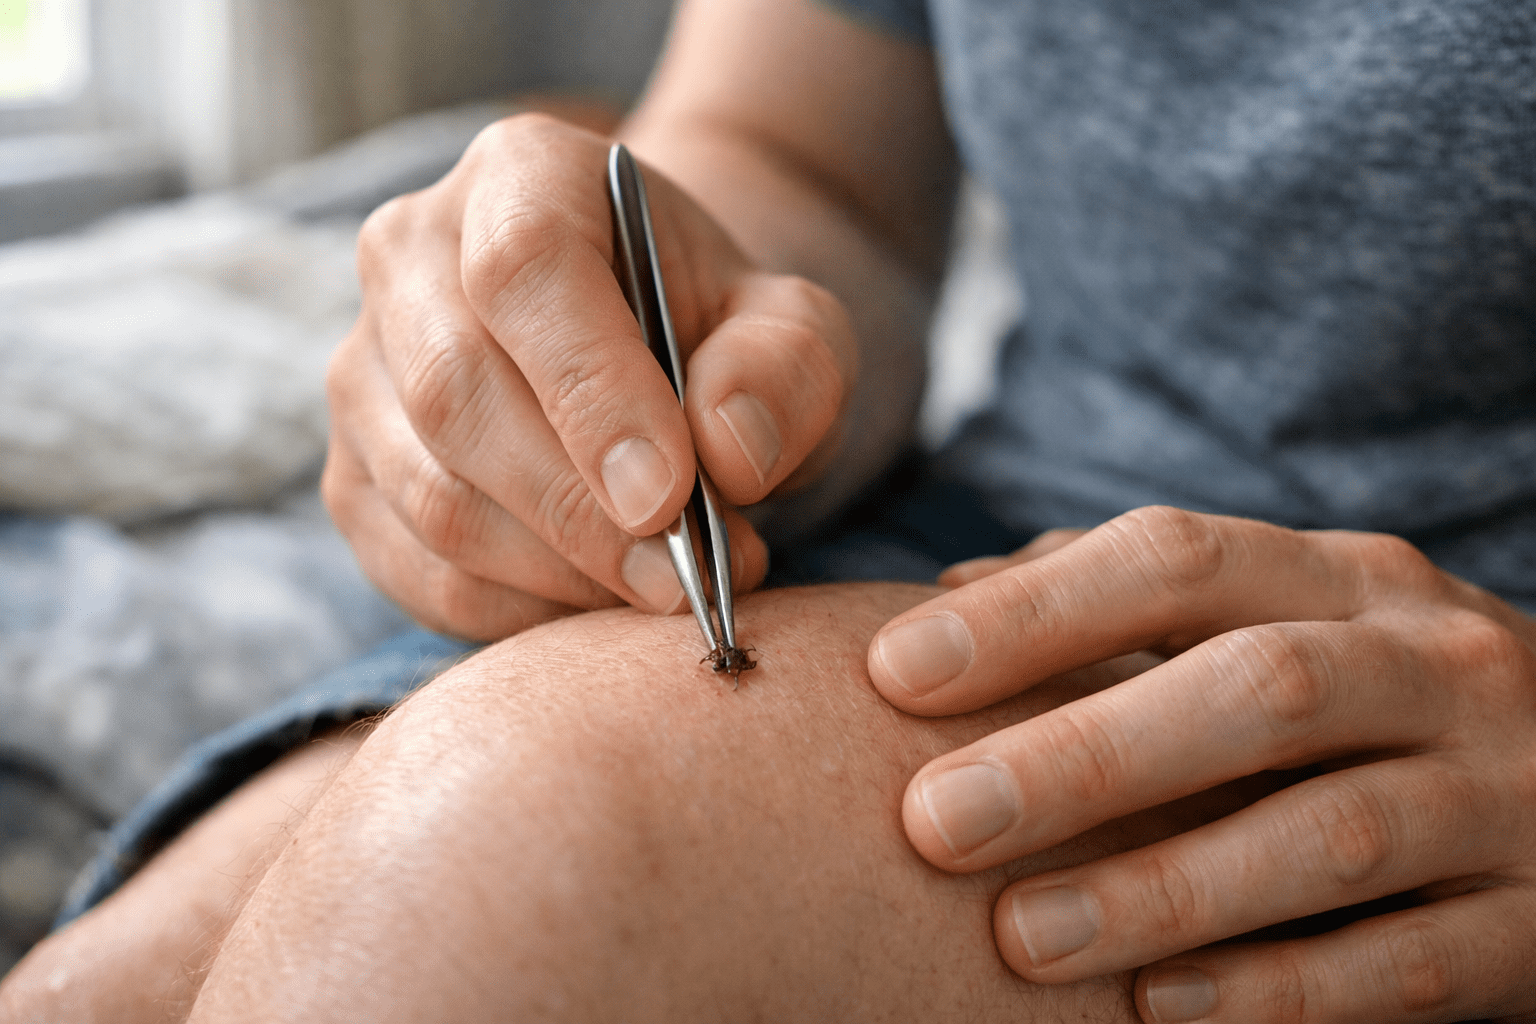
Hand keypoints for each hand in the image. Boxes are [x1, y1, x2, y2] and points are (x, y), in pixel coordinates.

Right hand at [324, 113, 858, 638]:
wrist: (651, 359)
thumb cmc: (720, 335)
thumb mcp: (794, 329)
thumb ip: (786, 368)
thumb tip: (724, 450)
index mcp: (520, 175)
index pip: (526, 270)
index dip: (594, 392)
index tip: (672, 495)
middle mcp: (409, 256)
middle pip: (459, 396)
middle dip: (581, 514)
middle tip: (685, 577)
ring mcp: (364, 371)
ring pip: (431, 498)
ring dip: (559, 573)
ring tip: (666, 586)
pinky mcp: (353, 475)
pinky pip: (417, 571)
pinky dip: (517, 613)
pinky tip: (597, 602)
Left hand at [868, 506, 1535, 1022]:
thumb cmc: (1377, 696)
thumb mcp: (1285, 614)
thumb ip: (1130, 602)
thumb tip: (952, 596)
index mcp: (1348, 579)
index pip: (1180, 560)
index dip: (1035, 613)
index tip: (891, 669)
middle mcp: (1433, 665)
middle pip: (1256, 691)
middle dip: (1087, 755)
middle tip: (935, 820)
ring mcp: (1505, 794)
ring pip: (1330, 837)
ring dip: (1167, 889)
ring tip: (1023, 939)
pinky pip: (1408, 965)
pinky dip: (1279, 990)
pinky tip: (1159, 1011)